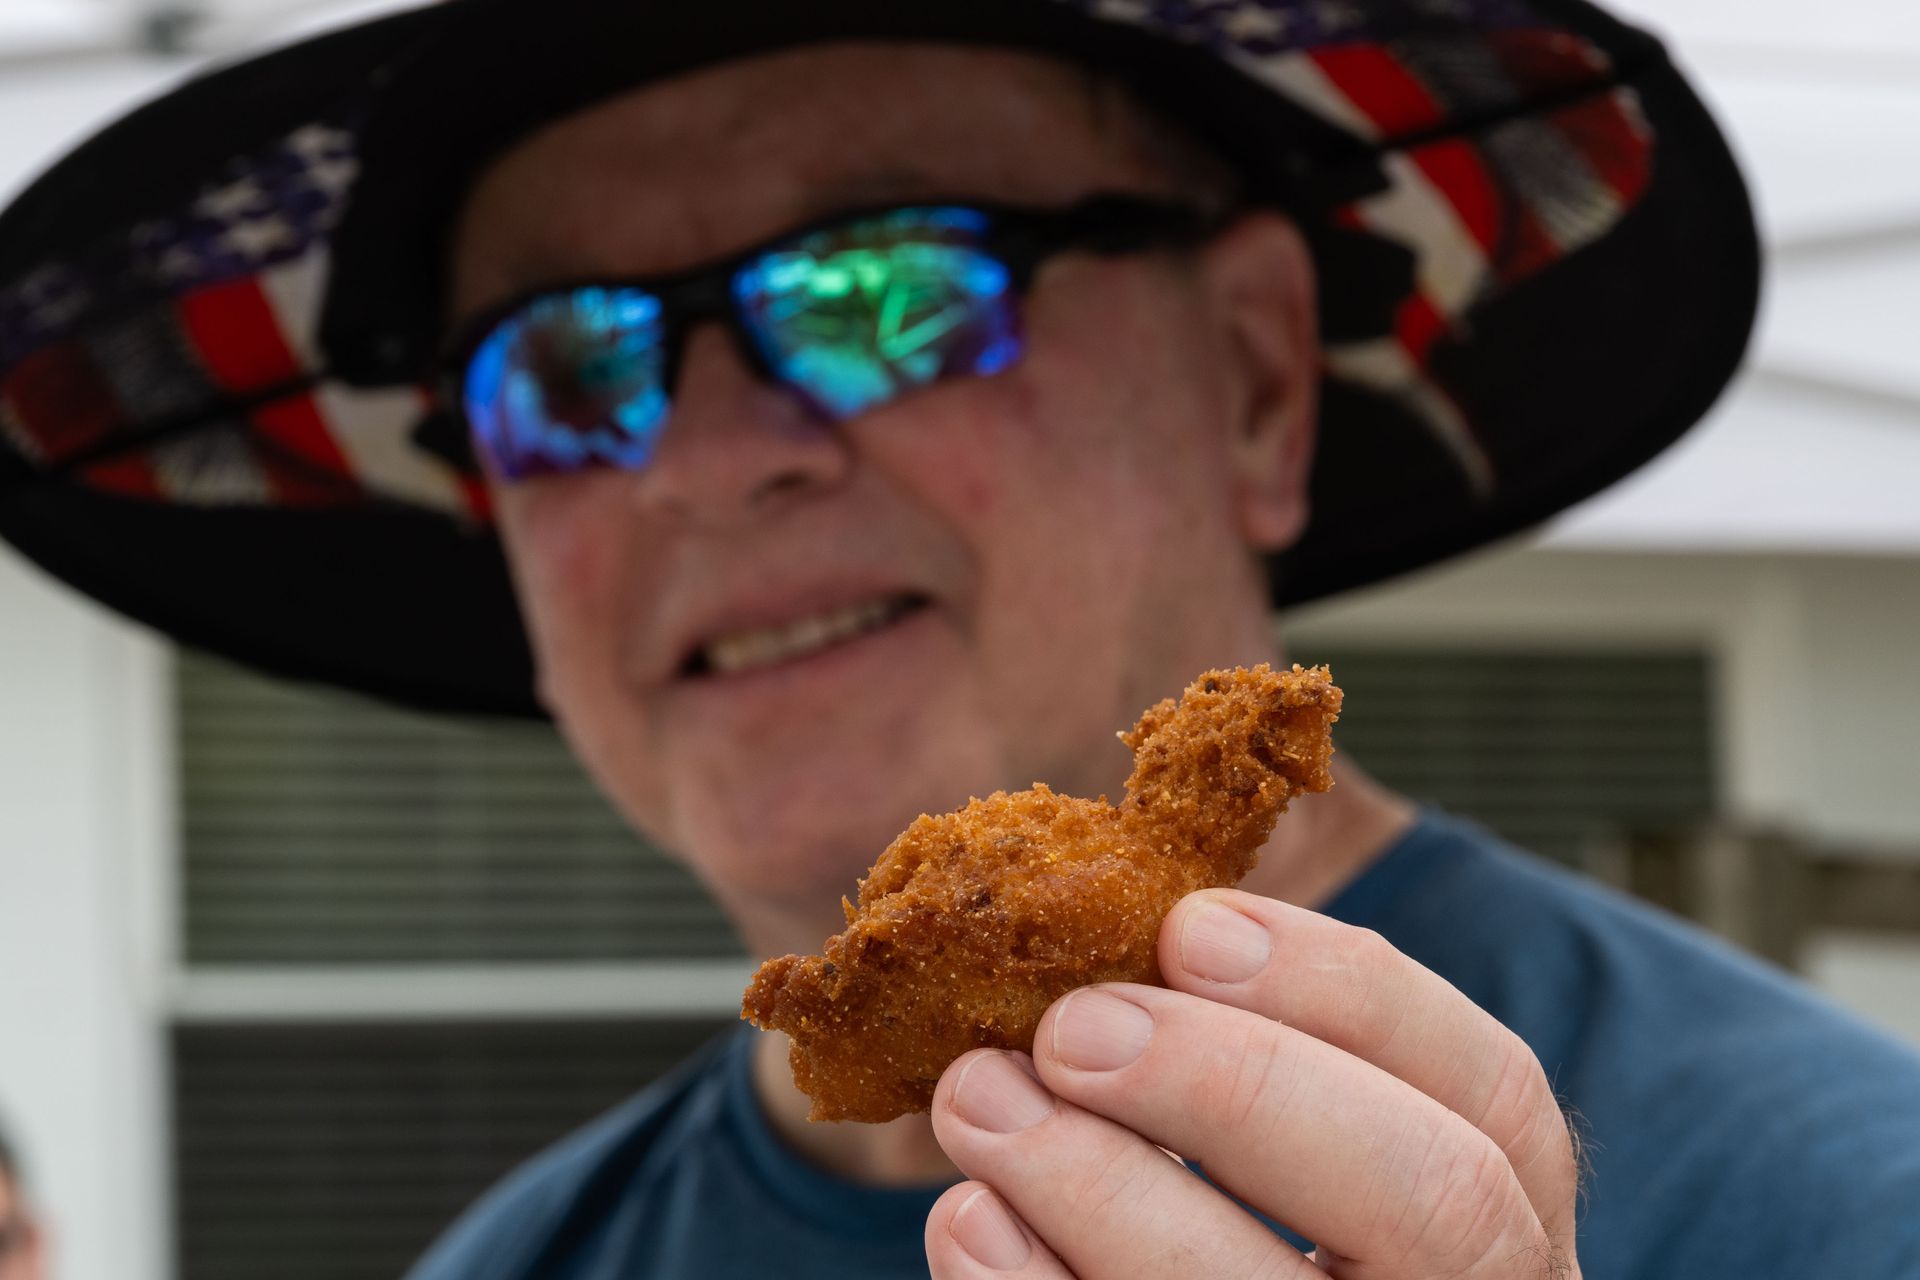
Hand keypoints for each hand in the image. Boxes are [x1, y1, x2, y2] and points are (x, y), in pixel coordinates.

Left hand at [924, 889, 1583, 1277]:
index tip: (1186, 927)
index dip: (1345, 991)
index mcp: (1508, 1221)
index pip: (1494, 1093)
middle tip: (1070, 1028)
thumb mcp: (1297, 1146)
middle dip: (1239, 1086)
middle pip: (1432, 1198)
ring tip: (979, 1098)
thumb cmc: (1235, 1238)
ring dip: (1107, 1188)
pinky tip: (972, 1221)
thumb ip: (1250, 1056)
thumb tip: (1125, 940)